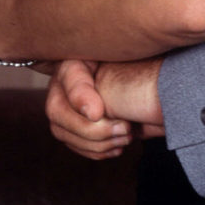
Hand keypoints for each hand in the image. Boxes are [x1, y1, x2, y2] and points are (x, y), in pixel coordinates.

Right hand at [46, 57, 163, 159]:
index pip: (68, 77)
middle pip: (58, 112)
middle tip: (125, 128)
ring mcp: (62, 109)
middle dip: (91, 128)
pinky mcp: (71, 129)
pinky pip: (76, 146)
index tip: (97, 112)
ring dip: (97, 143)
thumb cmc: (137, 60)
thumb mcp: (128, 53)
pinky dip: (98, 151)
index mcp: (75, 61)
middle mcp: (62, 85)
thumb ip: (122, 53)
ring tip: (127, 135)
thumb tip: (112, 85)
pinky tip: (119, 146)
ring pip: (64, 134)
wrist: (146, 80)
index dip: (79, 97)